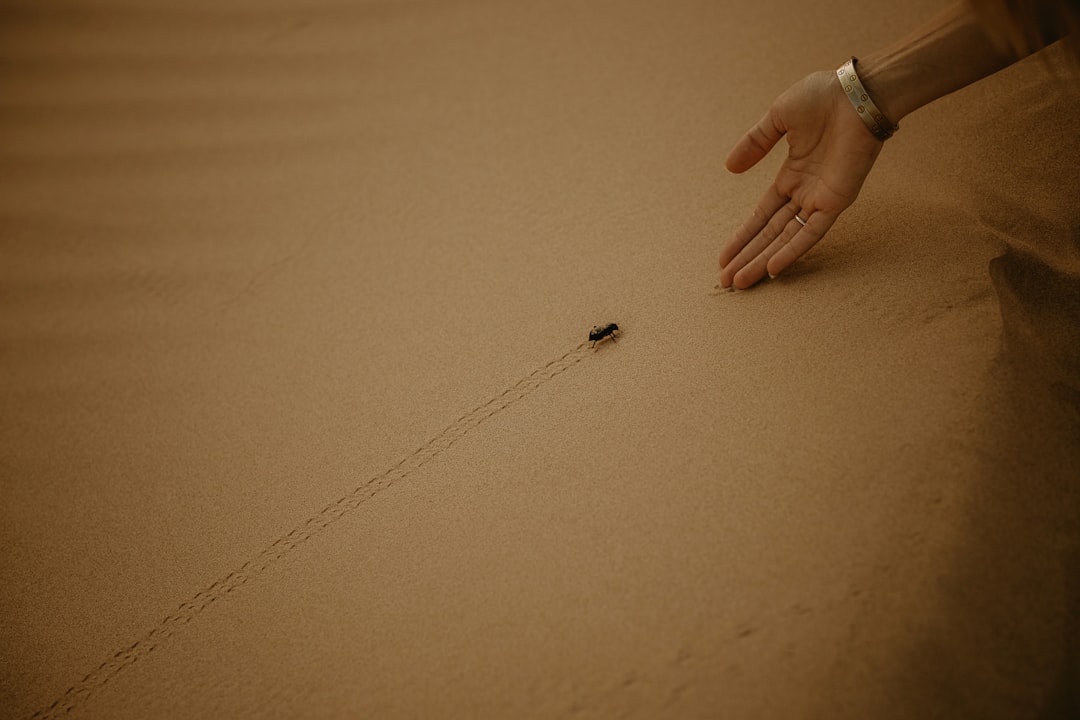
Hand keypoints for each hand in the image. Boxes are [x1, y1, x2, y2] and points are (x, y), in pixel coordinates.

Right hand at [719, 70, 883, 288]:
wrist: (858, 92)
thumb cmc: (823, 97)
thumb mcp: (778, 118)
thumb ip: (755, 143)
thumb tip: (729, 168)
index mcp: (792, 175)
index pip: (762, 214)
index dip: (743, 236)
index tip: (724, 257)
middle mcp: (805, 192)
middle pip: (770, 234)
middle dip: (747, 257)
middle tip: (726, 282)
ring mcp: (820, 199)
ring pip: (785, 239)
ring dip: (762, 261)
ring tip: (740, 282)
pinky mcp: (836, 201)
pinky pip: (811, 232)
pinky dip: (792, 251)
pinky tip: (773, 269)